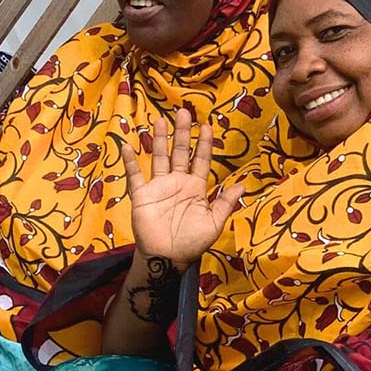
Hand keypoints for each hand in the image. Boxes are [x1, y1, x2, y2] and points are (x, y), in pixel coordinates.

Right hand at [121, 109, 242, 267]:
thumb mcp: (214, 223)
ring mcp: (159, 188)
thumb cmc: (192, 243)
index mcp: (195, 188)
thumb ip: (225, 203)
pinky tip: (128, 146)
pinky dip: (130, 162)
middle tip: (183, 112)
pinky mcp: (142, 196)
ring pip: (159, 158)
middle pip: (180, 153)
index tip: (206, 125)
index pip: (201, 161)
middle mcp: (177, 183)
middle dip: (182, 133)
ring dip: (160, 139)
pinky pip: (135, 176)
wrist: (167, 258)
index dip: (204, 144)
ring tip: (160, 120)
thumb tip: (243, 185)